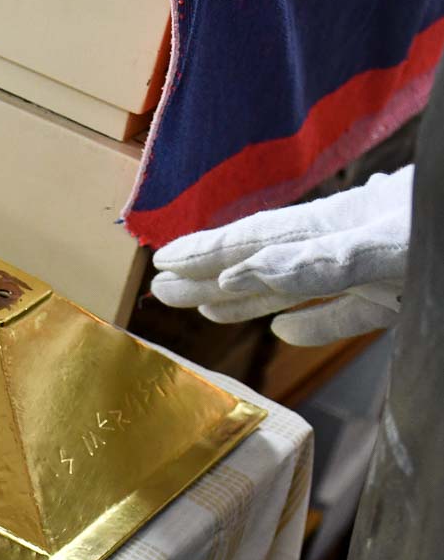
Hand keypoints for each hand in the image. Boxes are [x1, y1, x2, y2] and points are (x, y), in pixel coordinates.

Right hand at [150, 166, 410, 345]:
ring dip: (246, 300)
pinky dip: (310, 324)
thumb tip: (239, 274)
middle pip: (262, 263)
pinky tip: (282, 332)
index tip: (162, 262)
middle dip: (209, 277)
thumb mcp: (387, 245)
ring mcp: (371, 273)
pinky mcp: (397, 297)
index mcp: (334, 227)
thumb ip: (319, 261)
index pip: (254, 241)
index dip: (206, 252)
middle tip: (162, 290)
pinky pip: (343, 314)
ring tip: (204, 310)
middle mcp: (344, 245)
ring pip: (292, 289)